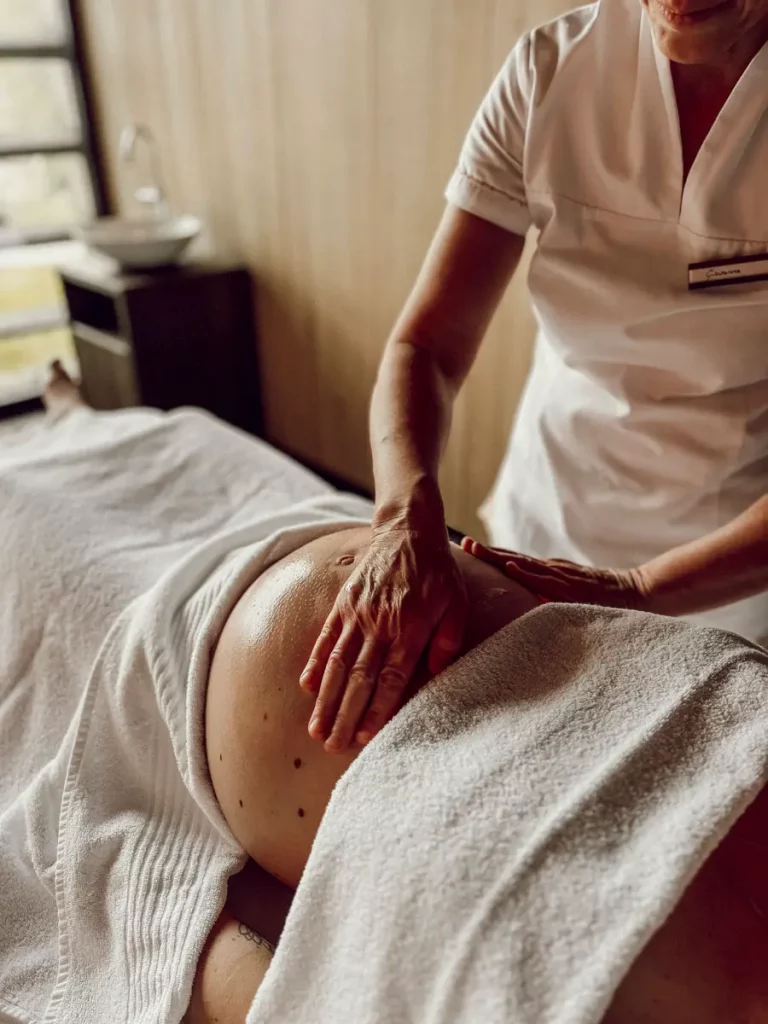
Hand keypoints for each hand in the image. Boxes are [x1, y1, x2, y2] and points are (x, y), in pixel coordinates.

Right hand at [300, 526, 466, 752]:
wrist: (407, 530)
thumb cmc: (437, 571)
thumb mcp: (456, 603)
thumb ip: (447, 640)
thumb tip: (436, 675)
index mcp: (410, 627)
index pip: (391, 677)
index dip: (377, 708)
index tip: (366, 735)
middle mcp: (380, 623)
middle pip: (359, 678)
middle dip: (345, 715)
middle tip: (333, 746)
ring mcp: (357, 614)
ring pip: (337, 664)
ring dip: (326, 699)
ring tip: (317, 729)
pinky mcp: (343, 604)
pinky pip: (326, 639)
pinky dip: (315, 664)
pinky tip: (308, 687)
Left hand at [462, 539, 648, 609]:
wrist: (637, 592)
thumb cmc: (601, 599)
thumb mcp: (568, 596)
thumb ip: (547, 597)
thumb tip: (523, 605)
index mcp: (548, 573)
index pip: (513, 562)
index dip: (489, 555)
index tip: (464, 548)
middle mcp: (551, 570)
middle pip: (513, 558)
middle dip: (486, 551)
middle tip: (460, 543)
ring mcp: (562, 577)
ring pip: (524, 564)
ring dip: (498, 556)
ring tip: (475, 549)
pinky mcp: (573, 586)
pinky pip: (547, 581)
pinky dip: (528, 573)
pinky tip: (511, 568)